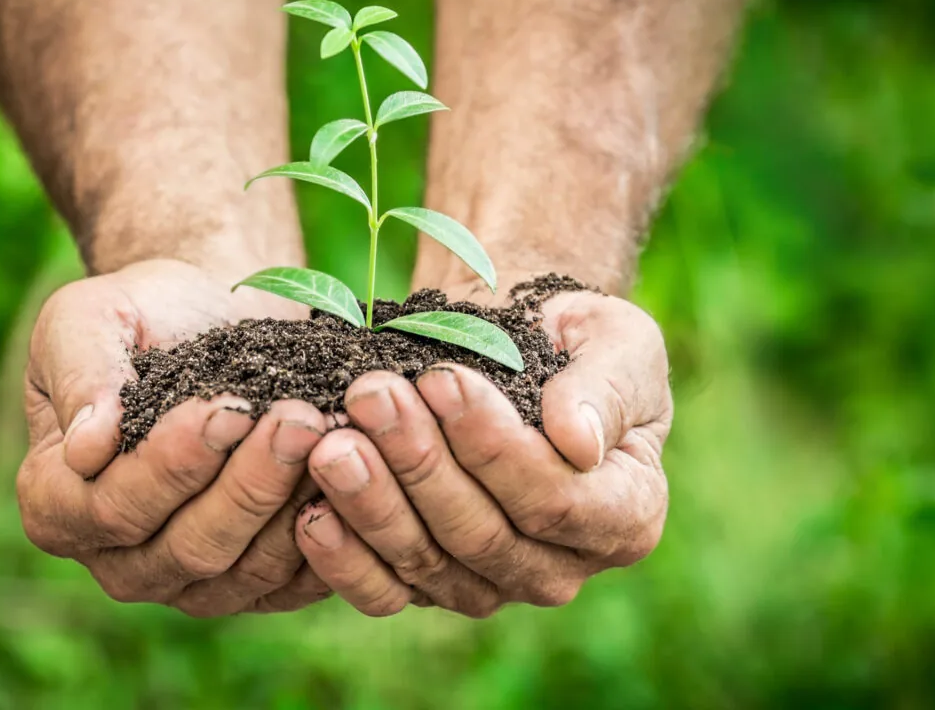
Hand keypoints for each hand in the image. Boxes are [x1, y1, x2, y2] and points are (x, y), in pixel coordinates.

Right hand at [16, 259, 334, 615]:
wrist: (212, 317)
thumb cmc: (141, 315)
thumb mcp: (87, 318)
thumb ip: (81, 374)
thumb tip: (87, 447)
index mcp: (57, 503)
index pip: (113, 507)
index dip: (173, 464)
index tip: (226, 407)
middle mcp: (119, 560)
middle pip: (189, 547)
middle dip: (249, 482)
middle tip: (299, 418)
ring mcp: (191, 583)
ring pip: (247, 568)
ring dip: (293, 501)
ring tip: (331, 432)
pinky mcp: (257, 584)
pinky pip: (296, 580)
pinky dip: (330, 531)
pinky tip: (357, 471)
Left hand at [293, 288, 671, 616]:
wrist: (517, 350)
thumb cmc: (576, 342)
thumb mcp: (618, 344)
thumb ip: (605, 389)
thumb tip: (577, 440)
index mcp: (625, 516)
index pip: (556, 501)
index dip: (493, 447)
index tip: (441, 379)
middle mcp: (560, 568)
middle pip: (481, 535)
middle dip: (419, 462)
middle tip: (369, 396)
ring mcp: (491, 585)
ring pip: (427, 563)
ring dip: (372, 502)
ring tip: (331, 442)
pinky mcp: (429, 585)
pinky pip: (384, 591)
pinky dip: (343, 559)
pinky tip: (309, 513)